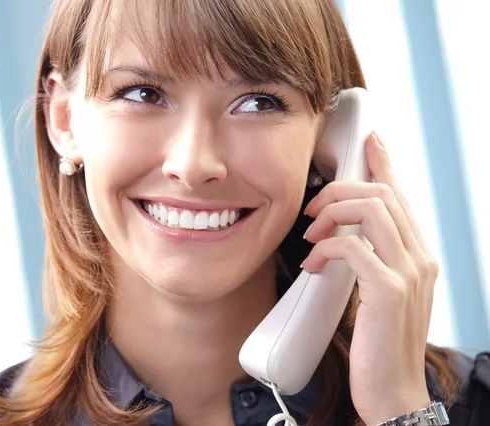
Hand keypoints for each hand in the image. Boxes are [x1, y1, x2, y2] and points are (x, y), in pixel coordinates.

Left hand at [301, 133, 435, 424]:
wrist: (392, 389)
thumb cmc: (380, 340)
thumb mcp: (378, 290)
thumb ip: (370, 257)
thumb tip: (343, 233)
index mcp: (418, 253)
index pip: (401, 194)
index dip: (384, 161)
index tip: (369, 139)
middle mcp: (420, 256)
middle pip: (382, 193)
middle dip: (339, 189)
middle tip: (312, 210)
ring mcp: (409, 272)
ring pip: (371, 209)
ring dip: (332, 213)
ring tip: (310, 234)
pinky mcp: (389, 291)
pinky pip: (352, 247)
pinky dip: (325, 248)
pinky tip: (312, 264)